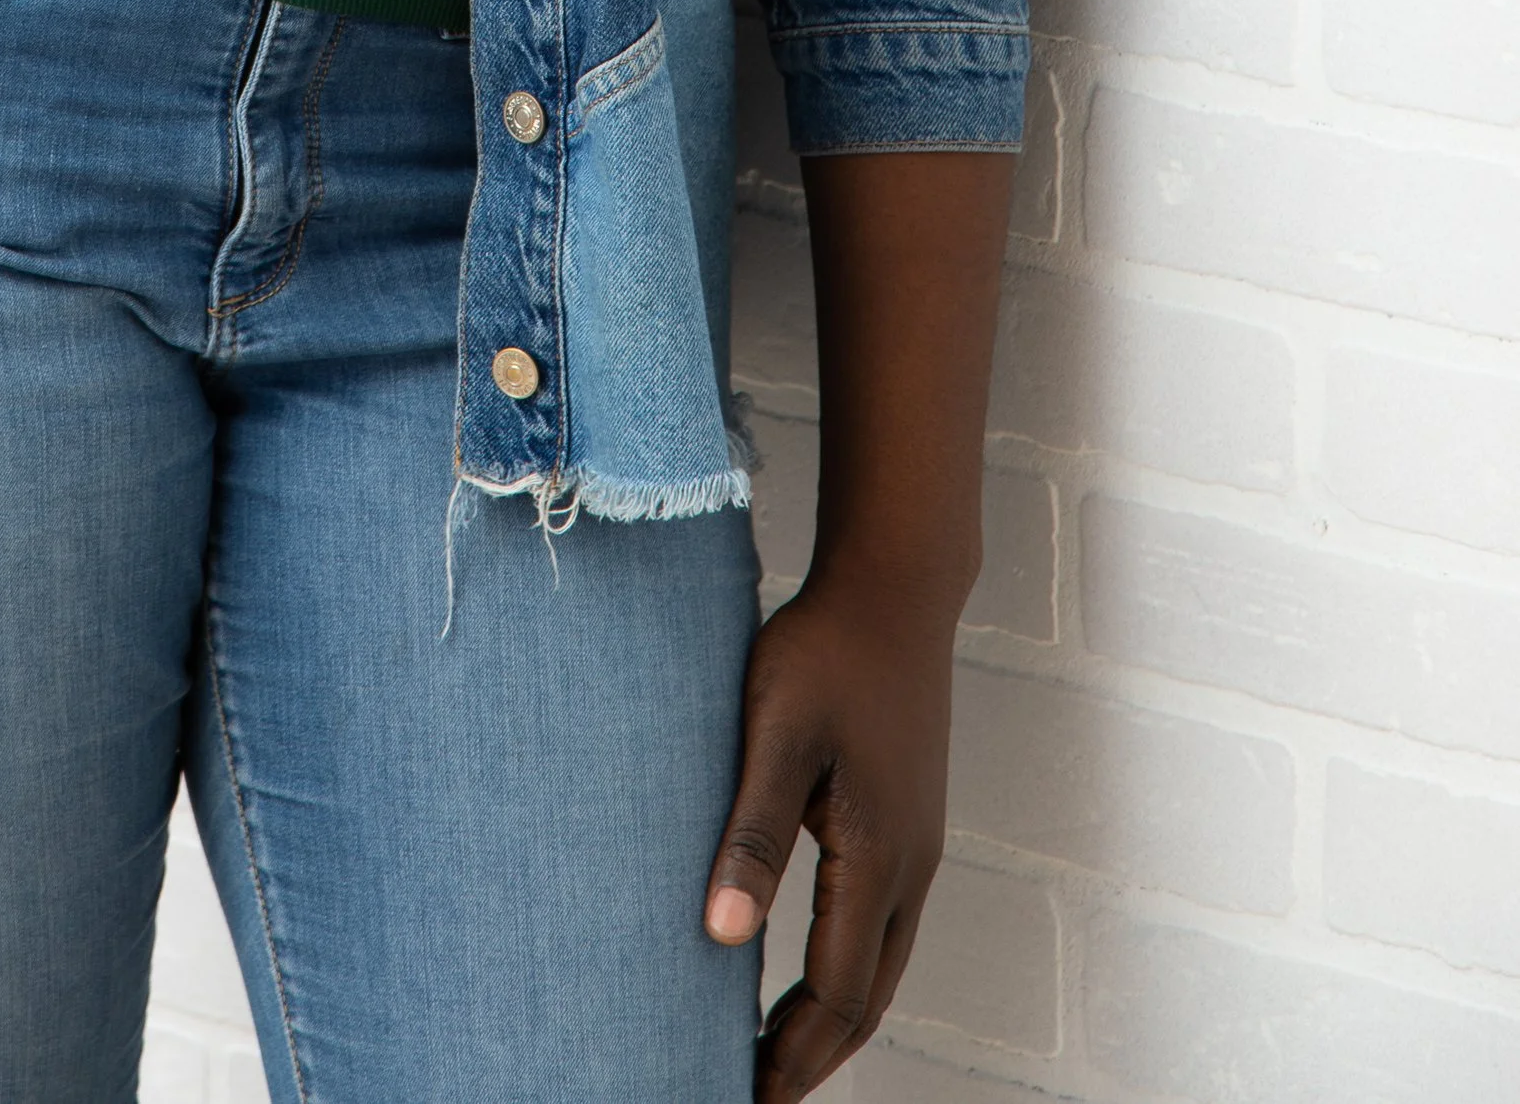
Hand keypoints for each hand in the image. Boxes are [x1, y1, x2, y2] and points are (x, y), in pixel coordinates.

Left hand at [703, 570, 955, 1097]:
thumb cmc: (827, 649)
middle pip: (867, 1000)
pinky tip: (809, 968)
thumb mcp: (774, 733)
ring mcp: (917, 844)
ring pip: (881, 966)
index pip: (836, 995)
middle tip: (760, 1096)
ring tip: (776, 1055)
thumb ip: (752, 833)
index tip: (747, 1096)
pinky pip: (883, 925)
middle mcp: (909, 866)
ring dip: (834, 1019)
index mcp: (877, 857)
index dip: (791, 1057)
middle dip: (815, 1059)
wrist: (894, 586)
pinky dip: (849, 971)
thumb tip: (722, 937)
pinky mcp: (908, 820)